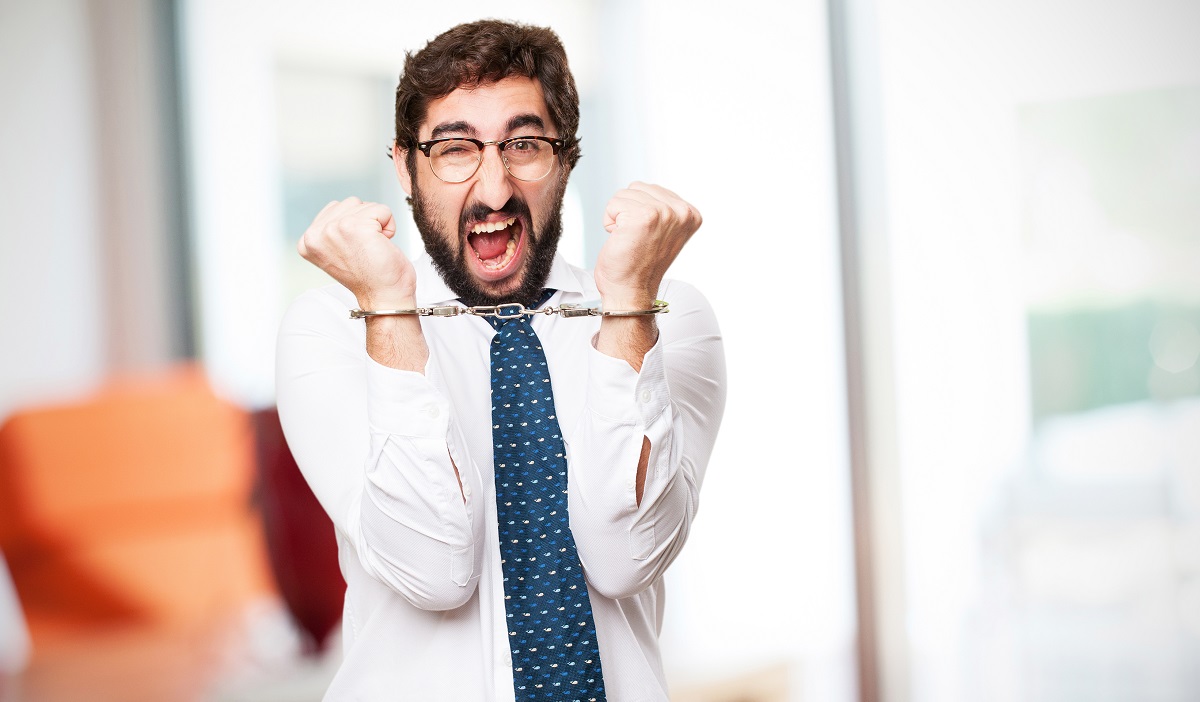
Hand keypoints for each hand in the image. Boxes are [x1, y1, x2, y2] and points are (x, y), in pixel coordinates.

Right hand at [297, 197, 413, 307]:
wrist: (384, 297)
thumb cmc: (368, 276)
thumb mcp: (337, 250)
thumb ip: (330, 230)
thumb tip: (338, 208)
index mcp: (307, 241)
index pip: (335, 209)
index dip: (353, 228)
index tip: (354, 252)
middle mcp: (315, 234)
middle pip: (351, 204)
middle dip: (366, 223)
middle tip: (365, 251)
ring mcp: (333, 229)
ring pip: (366, 206)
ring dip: (377, 225)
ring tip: (373, 248)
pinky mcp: (355, 226)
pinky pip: (383, 210)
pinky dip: (389, 226)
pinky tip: (382, 246)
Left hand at [596, 182, 700, 308]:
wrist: (630, 291)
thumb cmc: (640, 265)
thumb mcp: (664, 231)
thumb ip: (664, 209)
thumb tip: (649, 191)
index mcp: (690, 214)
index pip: (651, 189)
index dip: (640, 211)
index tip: (648, 236)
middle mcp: (681, 212)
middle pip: (637, 187)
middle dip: (628, 211)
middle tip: (636, 238)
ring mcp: (664, 213)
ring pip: (624, 194)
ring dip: (619, 217)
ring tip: (630, 239)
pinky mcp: (644, 217)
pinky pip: (613, 204)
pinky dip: (610, 222)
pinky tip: (621, 240)